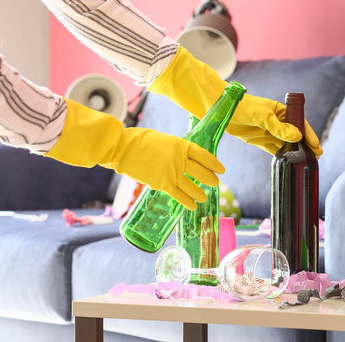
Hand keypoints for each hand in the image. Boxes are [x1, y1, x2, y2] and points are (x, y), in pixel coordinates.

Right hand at [45, 99, 223, 209]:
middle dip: (210, 179)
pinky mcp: (162, 184)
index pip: (203, 155)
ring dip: (200, 193)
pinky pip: (179, 195)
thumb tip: (180, 156)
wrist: (123, 148)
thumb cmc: (140, 141)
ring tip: (204, 197)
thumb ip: (174, 149)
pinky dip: (187, 202)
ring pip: (192, 186)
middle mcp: (180, 159)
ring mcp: (172, 172)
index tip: (221, 169)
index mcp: (181, 145)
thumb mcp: (163, 140)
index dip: (214, 163)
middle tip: (215, 183)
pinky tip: (193, 206)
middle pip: (201, 172)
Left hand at [227, 94, 322, 155]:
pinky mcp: (259, 140)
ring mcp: (268, 131)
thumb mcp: (262, 115)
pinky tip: (288, 162)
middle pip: (295, 135)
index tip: (316, 146)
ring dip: (294, 152)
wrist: (220, 109)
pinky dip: (281, 156)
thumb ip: (278, 127)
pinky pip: (273, 149)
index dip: (309, 135)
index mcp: (281, 111)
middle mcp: (277, 121)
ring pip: (285, 144)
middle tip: (315, 157)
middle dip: (305, 146)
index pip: (299, 123)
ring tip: (304, 162)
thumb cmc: (242, 106)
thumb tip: (297, 137)